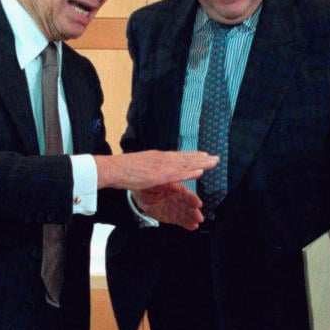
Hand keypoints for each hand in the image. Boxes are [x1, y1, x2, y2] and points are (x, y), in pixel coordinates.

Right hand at [95, 150, 217, 190]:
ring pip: (185, 164)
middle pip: (186, 158)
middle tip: (216, 158)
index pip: (179, 156)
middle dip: (202, 158)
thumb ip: (152, 166)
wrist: (114, 168)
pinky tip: (200, 171)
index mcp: (158, 157)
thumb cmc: (124, 169)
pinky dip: (190, 172)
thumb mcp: (141, 165)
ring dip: (201, 163)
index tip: (204, 155)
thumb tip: (157, 168)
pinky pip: (178, 174)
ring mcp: (162, 166)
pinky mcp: (160, 174)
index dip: (193, 156)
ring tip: (213, 162)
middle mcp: (162, 158)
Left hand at [133, 183, 204, 229]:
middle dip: (194, 211)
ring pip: (184, 214)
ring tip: (196, 223)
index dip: (192, 199)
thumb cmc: (150, 184)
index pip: (185, 193)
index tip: (198, 204)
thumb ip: (165, 183)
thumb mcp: (156, 181)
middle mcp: (176, 198)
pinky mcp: (170, 216)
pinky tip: (192, 226)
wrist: (141, 193)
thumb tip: (174, 182)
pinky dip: (186, 224)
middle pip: (187, 205)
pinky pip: (179, 220)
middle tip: (199, 217)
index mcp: (175, 188)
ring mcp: (174, 208)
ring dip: (191, 219)